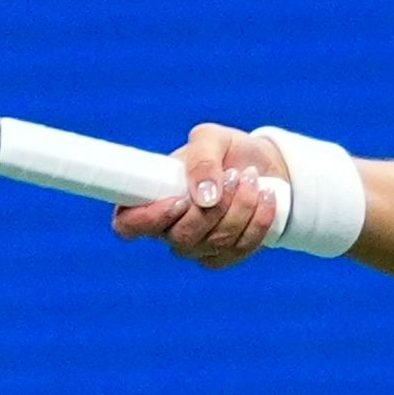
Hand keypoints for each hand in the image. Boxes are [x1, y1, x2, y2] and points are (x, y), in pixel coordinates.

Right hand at [111, 123, 286, 268]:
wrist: (262, 166)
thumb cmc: (226, 150)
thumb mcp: (211, 139)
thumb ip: (201, 159)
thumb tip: (204, 196)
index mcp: (149, 199)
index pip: (128, 226)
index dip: (149, 219)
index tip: (180, 200)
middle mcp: (167, 230)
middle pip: (181, 237)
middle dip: (215, 207)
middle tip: (234, 174)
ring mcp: (197, 247)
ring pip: (215, 242)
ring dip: (241, 207)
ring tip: (252, 178)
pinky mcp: (225, 256)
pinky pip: (240, 249)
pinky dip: (258, 221)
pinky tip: (265, 197)